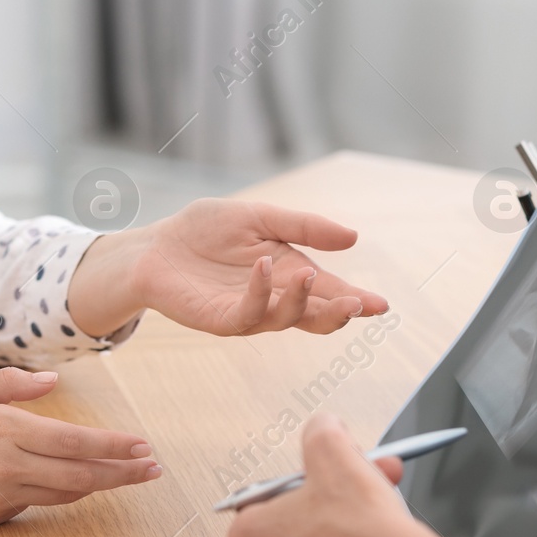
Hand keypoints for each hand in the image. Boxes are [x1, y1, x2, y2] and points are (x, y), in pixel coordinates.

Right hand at [0, 367, 160, 527]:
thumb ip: (9, 385)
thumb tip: (51, 380)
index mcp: (3, 430)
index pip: (75, 441)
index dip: (114, 447)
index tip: (142, 447)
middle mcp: (7, 466)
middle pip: (81, 474)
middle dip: (123, 473)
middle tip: (153, 470)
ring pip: (64, 494)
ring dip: (99, 486)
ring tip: (127, 477)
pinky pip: (32, 505)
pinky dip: (53, 493)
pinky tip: (69, 484)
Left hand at [68, 199, 390, 337]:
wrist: (156, 246)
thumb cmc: (205, 232)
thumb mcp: (261, 218)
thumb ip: (303, 227)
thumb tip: (352, 238)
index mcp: (291, 277)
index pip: (330, 294)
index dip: (356, 301)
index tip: (380, 304)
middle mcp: (275, 300)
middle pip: (316, 316)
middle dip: (340, 312)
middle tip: (360, 305)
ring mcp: (249, 313)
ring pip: (286, 319)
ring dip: (302, 301)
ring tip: (310, 276)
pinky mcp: (221, 319)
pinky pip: (247, 314)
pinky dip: (259, 293)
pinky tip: (264, 268)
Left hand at [224, 414, 487, 536]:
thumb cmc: (362, 526)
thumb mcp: (333, 449)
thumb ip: (320, 429)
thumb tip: (323, 427)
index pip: (265, 503)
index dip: (301, 490)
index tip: (325, 487)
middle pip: (289, 536)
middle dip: (322, 517)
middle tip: (353, 502)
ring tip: (366, 531)